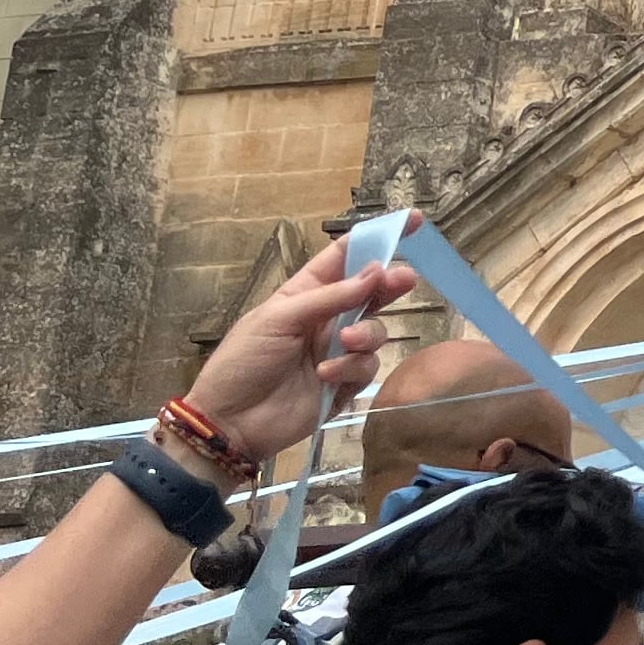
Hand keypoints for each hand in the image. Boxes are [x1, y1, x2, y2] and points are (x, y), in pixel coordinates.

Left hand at [178, 223, 420, 468]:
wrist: (230, 422)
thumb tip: (376, 272)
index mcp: (306, 293)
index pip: (346, 257)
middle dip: (390, 283)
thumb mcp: (278, 319)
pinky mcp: (345, 383)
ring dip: (366, 333)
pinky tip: (326, 375)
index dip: (377, 237)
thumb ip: (330, 297)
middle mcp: (327, 318)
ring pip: (376, 330)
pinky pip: (367, 366)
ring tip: (346, 341)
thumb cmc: (243, 361)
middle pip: (371, 292)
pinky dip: (351, 368)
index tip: (413, 221)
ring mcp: (338, 351)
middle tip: (403, 280)